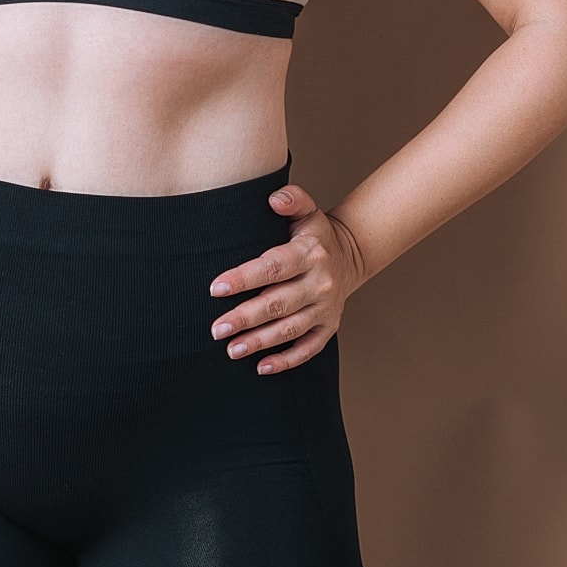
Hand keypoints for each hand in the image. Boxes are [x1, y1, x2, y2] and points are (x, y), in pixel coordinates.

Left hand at [208, 184, 368, 373]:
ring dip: (260, 342)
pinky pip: (309, 349)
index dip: (244, 278)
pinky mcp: (329, 328)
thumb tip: (274, 198)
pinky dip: (287, 360)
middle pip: (278, 303)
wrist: (350, 255)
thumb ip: (292, 200)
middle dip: (245, 318)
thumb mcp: (307, 211)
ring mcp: (326, 308)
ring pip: (290, 329)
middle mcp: (320, 283)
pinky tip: (262, 367)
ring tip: (231, 349)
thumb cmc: (314, 234)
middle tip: (216, 328)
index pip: (273, 267)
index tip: (215, 288)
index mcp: (310, 254)